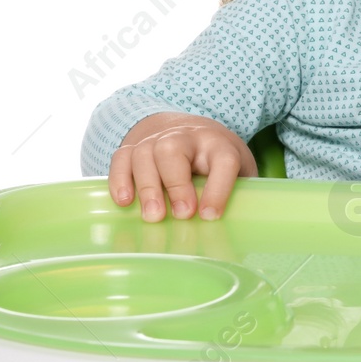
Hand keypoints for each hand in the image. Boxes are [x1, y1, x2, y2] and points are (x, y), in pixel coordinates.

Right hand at [108, 112, 256, 221]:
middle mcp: (187, 138)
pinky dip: (119, 179)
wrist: (192, 132)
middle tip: (181, 215)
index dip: (218, 188)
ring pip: (144, 153)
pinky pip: (121, 158)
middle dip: (176, 184)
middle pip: (173, 150)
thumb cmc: (218, 163)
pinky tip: (124, 201)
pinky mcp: (134, 147)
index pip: (222, 160)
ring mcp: (157, 139)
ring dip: (147, 186)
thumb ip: (240, 196)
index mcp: (219, 145)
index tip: (210, 216)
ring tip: (153, 217)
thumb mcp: (238, 173)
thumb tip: (240, 229)